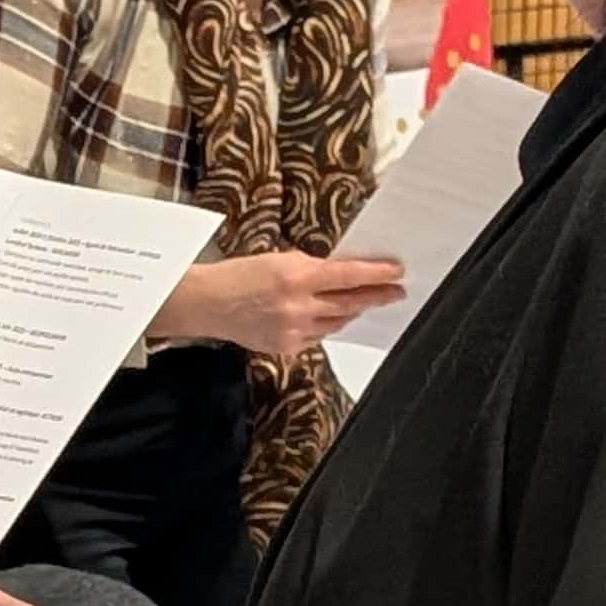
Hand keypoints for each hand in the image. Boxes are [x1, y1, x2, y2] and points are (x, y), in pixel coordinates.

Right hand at [150, 251, 405, 361]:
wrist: (208, 304)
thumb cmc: (238, 276)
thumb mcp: (278, 258)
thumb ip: (310, 265)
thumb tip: (338, 271)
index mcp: (296, 276)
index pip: (348, 275)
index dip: (377, 274)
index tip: (397, 272)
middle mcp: (298, 306)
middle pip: (350, 303)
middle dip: (376, 296)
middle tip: (396, 292)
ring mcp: (294, 330)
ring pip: (338, 322)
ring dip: (352, 310)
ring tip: (364, 302)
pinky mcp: (288, 348)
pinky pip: (319, 336)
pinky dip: (326, 325)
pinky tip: (327, 316)